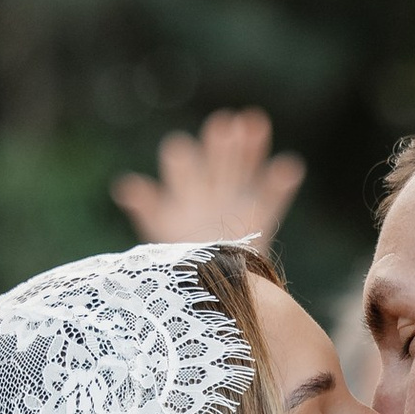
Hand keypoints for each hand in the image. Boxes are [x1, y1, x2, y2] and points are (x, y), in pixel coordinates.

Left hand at [111, 107, 305, 248]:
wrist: (210, 293)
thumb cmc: (178, 262)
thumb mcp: (159, 233)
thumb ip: (147, 207)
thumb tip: (124, 185)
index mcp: (183, 191)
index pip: (182, 162)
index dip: (184, 156)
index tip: (185, 150)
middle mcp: (210, 190)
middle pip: (216, 158)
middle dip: (219, 144)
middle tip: (223, 126)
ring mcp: (237, 201)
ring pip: (244, 167)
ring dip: (249, 146)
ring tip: (254, 121)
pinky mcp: (260, 218)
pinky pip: (273, 197)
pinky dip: (281, 182)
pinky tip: (290, 167)